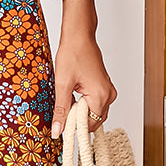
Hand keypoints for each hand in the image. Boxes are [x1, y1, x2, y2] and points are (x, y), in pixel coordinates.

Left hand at [50, 0, 116, 138]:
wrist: (79, 36)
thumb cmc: (72, 54)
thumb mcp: (62, 84)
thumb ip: (61, 110)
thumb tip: (57, 130)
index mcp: (101, 96)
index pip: (90, 125)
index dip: (75, 127)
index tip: (61, 126)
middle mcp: (108, 95)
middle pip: (94, 120)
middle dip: (78, 120)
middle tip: (62, 111)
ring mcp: (108, 90)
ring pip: (94, 112)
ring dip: (80, 111)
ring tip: (67, 99)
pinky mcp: (104, 86)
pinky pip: (95, 102)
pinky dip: (84, 104)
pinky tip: (73, 95)